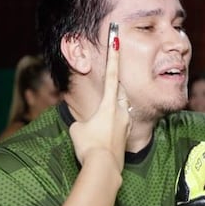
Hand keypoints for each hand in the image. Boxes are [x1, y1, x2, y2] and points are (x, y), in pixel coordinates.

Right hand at [70, 22, 130, 170]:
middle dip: (114, 85)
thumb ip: (83, 120)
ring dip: (112, 107)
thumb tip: (85, 123)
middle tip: (108, 81)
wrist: (104, 168)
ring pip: (121, 107)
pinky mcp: (126, 136)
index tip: (116, 37)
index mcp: (108, 104)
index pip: (110, 74)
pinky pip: (121, 123)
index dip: (113, 55)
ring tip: (100, 118)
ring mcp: (126, 123)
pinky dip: (113, 123)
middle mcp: (121, 110)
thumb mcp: (78, 127)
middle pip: (119, 90)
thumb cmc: (88, 145)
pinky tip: (104, 135)